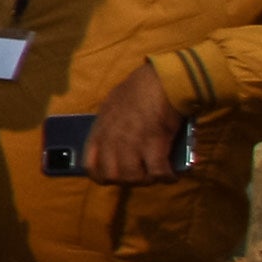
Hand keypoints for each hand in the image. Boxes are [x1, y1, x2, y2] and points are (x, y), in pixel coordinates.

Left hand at [83, 62, 190, 185]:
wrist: (161, 80)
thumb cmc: (139, 90)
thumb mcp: (112, 106)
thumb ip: (109, 127)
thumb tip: (114, 144)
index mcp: (99, 131)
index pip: (90, 165)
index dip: (101, 176)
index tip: (112, 178)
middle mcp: (112, 140)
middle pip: (113, 176)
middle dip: (127, 181)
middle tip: (141, 175)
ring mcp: (132, 143)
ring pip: (134, 178)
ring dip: (147, 180)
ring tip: (156, 175)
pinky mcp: (154, 144)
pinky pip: (158, 172)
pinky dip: (167, 177)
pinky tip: (172, 175)